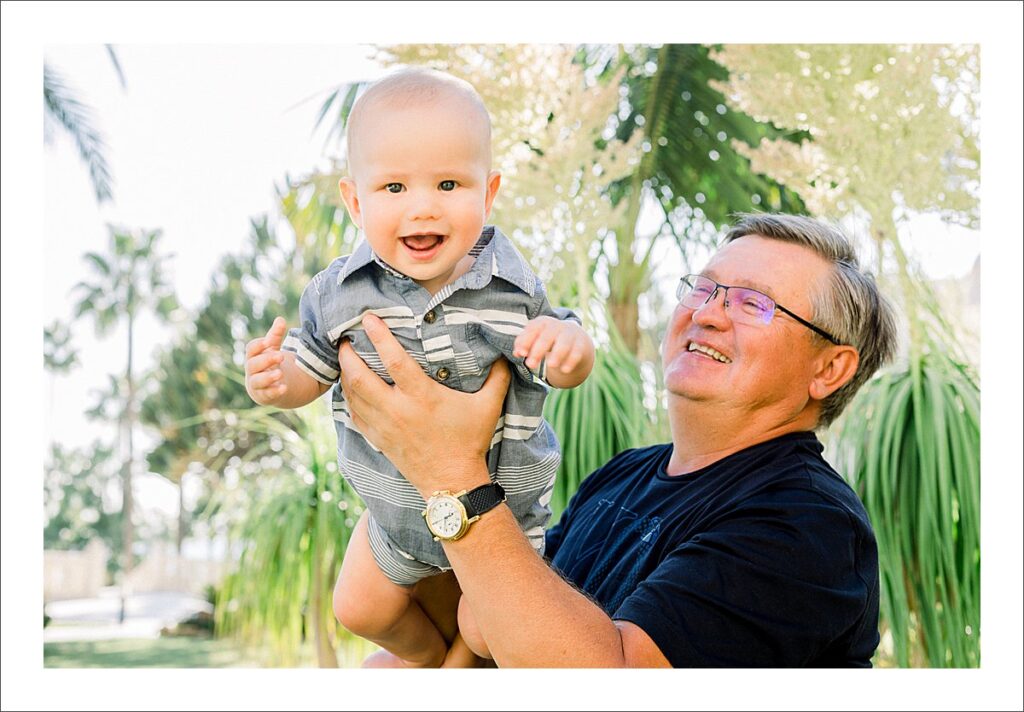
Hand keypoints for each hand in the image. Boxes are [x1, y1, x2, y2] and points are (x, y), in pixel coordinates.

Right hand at [245, 317, 288, 404]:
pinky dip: (274, 392)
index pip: (251, 349)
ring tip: (280, 373)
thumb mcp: (273, 349)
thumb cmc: (269, 363)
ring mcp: (257, 384)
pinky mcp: (264, 396)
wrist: (271, 385)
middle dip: (266, 360)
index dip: (259, 346)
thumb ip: (275, 336)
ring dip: (268, 377)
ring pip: (257, 381)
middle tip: (280, 356)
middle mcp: (252, 370)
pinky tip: (284, 388)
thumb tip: (280, 319)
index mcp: (254, 356)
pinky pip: (267, 395)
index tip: (269, 341)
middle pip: (253, 365)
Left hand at [338, 314, 510, 494]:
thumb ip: (498, 378)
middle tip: (345, 339)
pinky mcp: (378, 439)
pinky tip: (349, 388)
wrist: (452, 482)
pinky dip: (348, 398)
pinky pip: (354, 415)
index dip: (379, 336)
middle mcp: (398, 410)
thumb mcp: (488, 407)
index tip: (368, 318)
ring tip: (344, 358)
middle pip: (360, 377)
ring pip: (353, 395)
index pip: (395, 360)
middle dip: (348, 355)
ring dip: (344, 374)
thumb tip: (506, 353)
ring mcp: (385, 426)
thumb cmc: (470, 442)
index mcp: (423, 397)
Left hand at [513, 316, 589, 374]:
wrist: (575, 338)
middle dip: (538, 351)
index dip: (526, 341)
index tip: (520, 354)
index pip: (533, 329)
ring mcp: (570, 334)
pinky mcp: (581, 344)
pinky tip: (564, 370)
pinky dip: (571, 361)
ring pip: (564, 344)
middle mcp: (557, 326)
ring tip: (550, 365)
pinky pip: (577, 352)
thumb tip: (517, 353)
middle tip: (530, 365)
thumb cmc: (548, 340)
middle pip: (547, 337)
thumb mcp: (535, 339)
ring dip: (557, 354)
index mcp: (543, 322)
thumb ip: (523, 345)